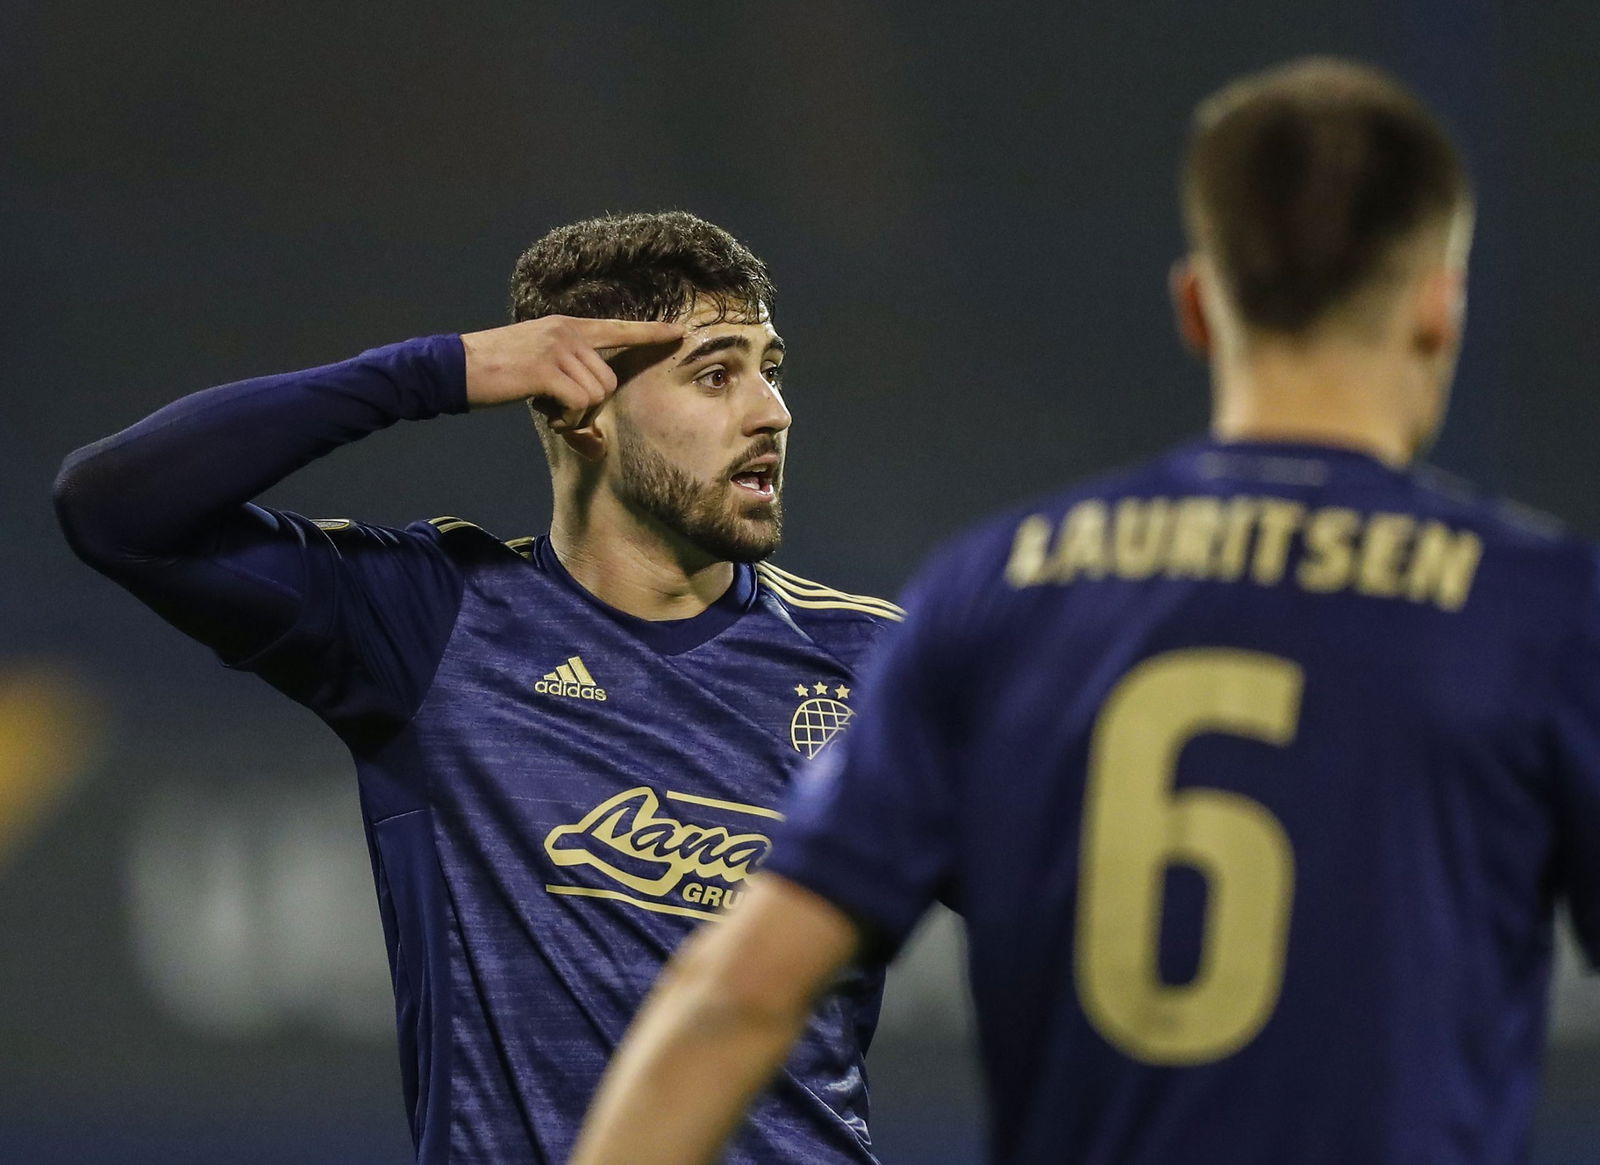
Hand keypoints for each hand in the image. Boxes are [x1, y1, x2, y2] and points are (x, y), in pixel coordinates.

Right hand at [459, 316, 686, 428]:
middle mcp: (567, 332)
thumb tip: (599, 449)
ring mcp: (557, 348)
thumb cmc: (495, 374)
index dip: (649, 333)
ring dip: (576, 415)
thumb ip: (569, 398)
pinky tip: (546, 412)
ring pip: (597, 395)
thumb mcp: (536, 375)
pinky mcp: (545, 369)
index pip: (618, 328)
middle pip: (609, 381)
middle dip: (590, 408)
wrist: (453, 366)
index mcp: (567, 326)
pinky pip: (579, 403)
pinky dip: (567, 419)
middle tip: (560, 413)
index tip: (678, 332)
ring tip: (548, 410)